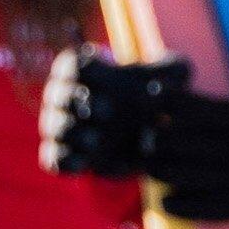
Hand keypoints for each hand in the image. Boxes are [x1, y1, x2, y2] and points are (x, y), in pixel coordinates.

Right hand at [45, 49, 179, 180]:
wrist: (148, 138)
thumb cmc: (153, 97)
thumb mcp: (171, 79)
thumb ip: (174, 71)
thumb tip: (170, 78)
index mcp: (82, 70)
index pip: (73, 65)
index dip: (91, 72)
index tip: (116, 79)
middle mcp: (62, 95)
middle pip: (60, 95)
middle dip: (82, 103)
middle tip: (110, 112)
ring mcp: (58, 126)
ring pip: (56, 127)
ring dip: (76, 134)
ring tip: (98, 140)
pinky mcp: (62, 155)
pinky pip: (54, 159)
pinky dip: (68, 162)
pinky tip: (88, 163)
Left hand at [112, 60, 228, 228]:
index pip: (198, 108)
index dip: (170, 103)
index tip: (151, 99)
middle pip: (184, 142)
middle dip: (159, 140)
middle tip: (143, 141)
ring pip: (189, 174)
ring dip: (163, 172)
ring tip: (149, 168)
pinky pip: (207, 207)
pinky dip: (184, 207)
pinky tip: (166, 203)